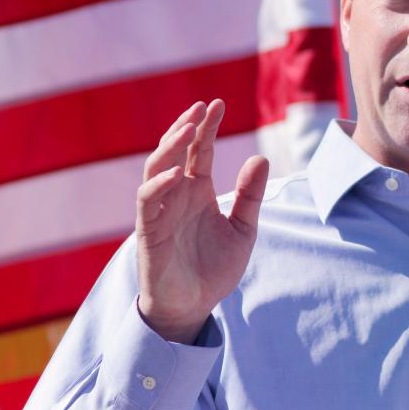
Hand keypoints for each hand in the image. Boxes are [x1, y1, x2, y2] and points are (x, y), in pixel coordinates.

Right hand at [135, 99, 268, 343]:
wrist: (194, 306)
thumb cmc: (214, 268)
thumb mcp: (243, 228)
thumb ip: (249, 195)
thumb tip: (261, 158)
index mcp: (198, 190)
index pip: (201, 150)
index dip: (207, 127)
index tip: (218, 103)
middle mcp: (177, 194)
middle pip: (175, 151)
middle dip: (186, 127)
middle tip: (202, 107)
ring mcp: (160, 210)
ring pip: (156, 167)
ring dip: (171, 146)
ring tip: (189, 128)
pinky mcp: (148, 230)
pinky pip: (147, 200)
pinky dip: (160, 184)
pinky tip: (179, 173)